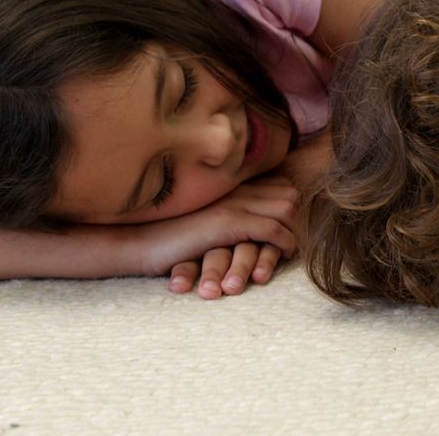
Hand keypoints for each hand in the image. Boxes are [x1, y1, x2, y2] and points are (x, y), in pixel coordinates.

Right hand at [128, 176, 297, 297]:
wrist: (138, 242)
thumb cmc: (168, 235)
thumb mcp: (204, 218)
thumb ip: (229, 212)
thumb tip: (253, 223)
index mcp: (230, 185)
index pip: (278, 183)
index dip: (291, 204)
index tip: (294, 224)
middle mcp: (234, 189)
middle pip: (289, 193)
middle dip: (300, 217)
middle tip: (299, 237)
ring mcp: (233, 203)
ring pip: (286, 209)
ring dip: (295, 231)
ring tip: (293, 248)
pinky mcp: (228, 223)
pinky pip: (272, 230)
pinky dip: (284, 243)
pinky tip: (284, 255)